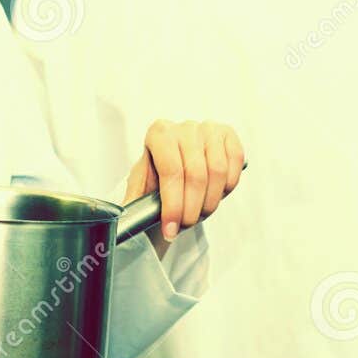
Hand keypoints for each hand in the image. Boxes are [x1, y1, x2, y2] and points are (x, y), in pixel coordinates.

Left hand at [125, 119, 244, 256]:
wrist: (177, 165)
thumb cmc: (157, 175)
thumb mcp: (141, 186)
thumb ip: (133, 201)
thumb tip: (122, 220)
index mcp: (159, 133)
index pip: (171, 172)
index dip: (173, 206)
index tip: (170, 230)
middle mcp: (184, 127)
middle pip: (195, 175)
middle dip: (191, 210)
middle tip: (185, 226)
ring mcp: (208, 128)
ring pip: (217, 172)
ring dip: (210, 202)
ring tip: (200, 214)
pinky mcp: (227, 133)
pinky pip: (235, 163)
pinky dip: (228, 185)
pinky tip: (215, 195)